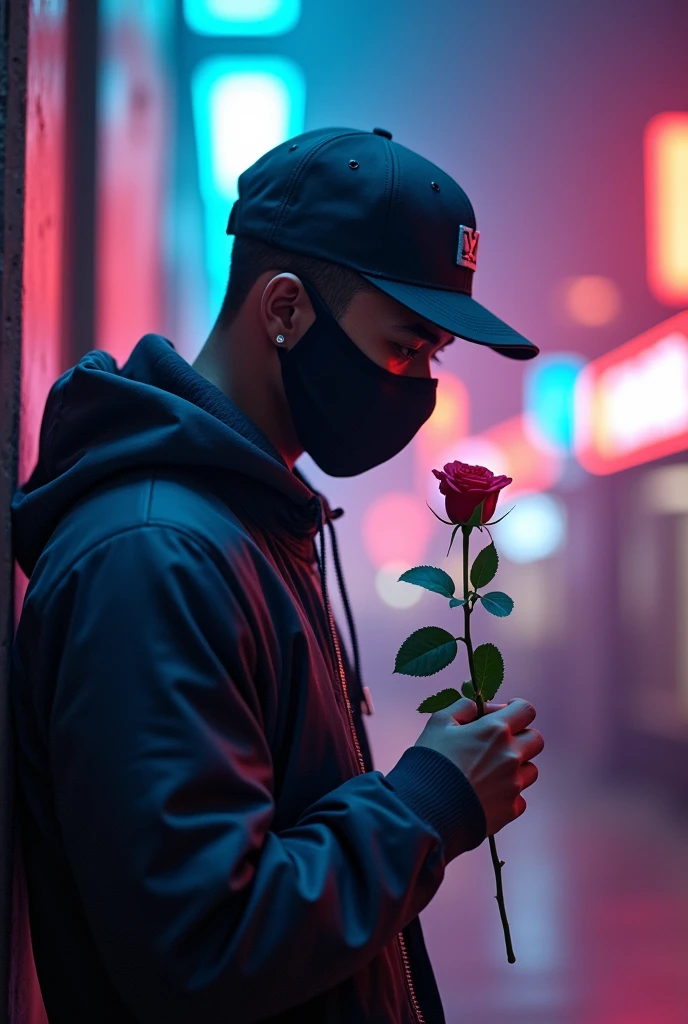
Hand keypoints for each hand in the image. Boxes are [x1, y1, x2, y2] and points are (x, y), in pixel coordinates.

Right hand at [413, 696, 543, 834]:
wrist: (425, 808)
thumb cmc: (430, 761)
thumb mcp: (439, 723)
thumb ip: (463, 707)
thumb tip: (478, 707)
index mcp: (495, 730)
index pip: (526, 710)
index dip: (517, 709)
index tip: (507, 713)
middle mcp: (511, 755)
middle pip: (536, 739)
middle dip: (521, 737)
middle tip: (500, 743)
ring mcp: (513, 784)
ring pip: (531, 770)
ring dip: (517, 767)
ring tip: (491, 772)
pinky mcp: (510, 809)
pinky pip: (520, 799)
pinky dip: (508, 795)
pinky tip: (487, 795)